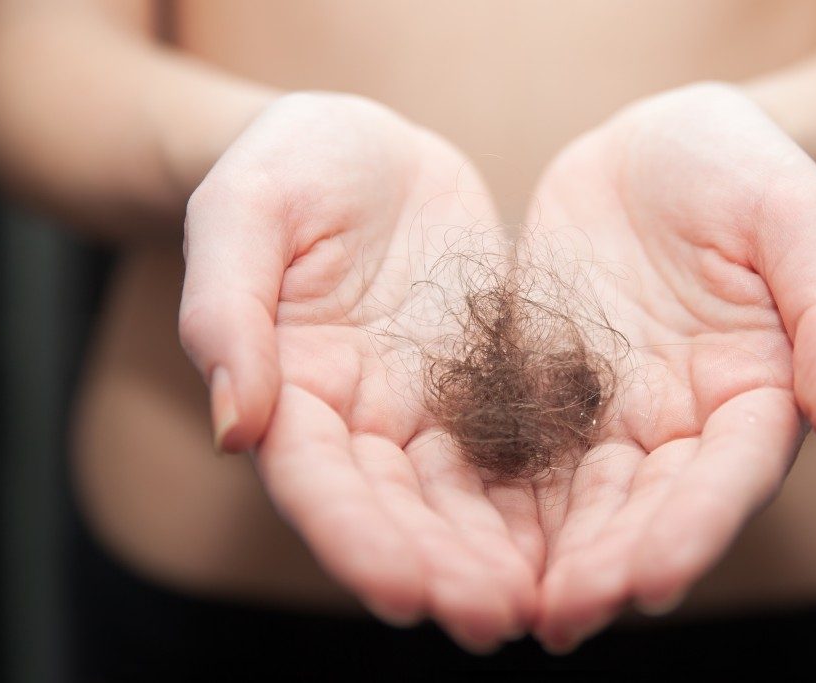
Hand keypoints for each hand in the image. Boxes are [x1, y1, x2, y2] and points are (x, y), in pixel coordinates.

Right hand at [178, 92, 538, 651]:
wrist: (366, 149)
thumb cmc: (287, 168)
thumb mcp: (245, 214)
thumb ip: (227, 312)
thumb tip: (235, 426)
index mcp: (291, 387)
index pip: (317, 481)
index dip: (356, 539)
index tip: (402, 594)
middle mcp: (360, 418)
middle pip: (399, 510)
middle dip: (443, 569)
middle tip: (494, 621)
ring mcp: (426, 407)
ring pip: (464, 498)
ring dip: (499, 555)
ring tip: (546, 605)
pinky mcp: (487, 383)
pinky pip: (520, 447)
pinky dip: (546, 496)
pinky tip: (588, 535)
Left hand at [525, 83, 815, 651]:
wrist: (660, 144)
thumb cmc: (745, 168)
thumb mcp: (798, 216)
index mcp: (753, 391)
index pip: (728, 475)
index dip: (693, 529)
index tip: (649, 581)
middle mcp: (680, 419)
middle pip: (648, 507)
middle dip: (608, 565)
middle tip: (563, 617)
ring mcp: (610, 408)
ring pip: (580, 499)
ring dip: (547, 556)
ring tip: (506, 607)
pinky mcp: (546, 386)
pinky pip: (519, 448)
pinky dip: (494, 497)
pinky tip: (456, 534)